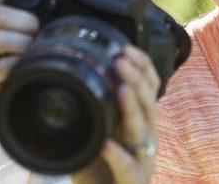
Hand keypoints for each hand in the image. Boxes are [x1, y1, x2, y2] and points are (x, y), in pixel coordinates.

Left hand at [101, 45, 160, 183]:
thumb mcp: (97, 131)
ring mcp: (143, 160)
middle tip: (120, 60)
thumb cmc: (100, 166)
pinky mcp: (134, 181)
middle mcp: (146, 137)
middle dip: (136, 79)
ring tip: (122, 89)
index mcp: (140, 120)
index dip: (142, 66)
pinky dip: (118, 156)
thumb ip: (92, 108)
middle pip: (149, 103)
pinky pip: (129, 168)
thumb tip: (69, 75)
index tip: (125, 48)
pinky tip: (106, 145)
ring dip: (132, 107)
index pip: (150, 87)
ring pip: (143, 130)